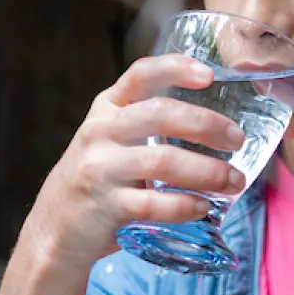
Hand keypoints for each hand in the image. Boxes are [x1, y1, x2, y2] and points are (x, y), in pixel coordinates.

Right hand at [21, 53, 247, 274]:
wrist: (56, 226)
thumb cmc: (100, 175)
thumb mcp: (112, 137)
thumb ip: (148, 122)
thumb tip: (219, 119)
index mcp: (106, 108)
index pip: (140, 75)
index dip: (175, 68)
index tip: (209, 74)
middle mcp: (100, 132)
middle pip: (160, 114)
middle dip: (206, 125)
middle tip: (237, 140)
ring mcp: (100, 169)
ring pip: (161, 161)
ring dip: (207, 171)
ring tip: (234, 181)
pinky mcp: (106, 207)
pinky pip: (153, 203)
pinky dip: (184, 205)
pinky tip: (203, 206)